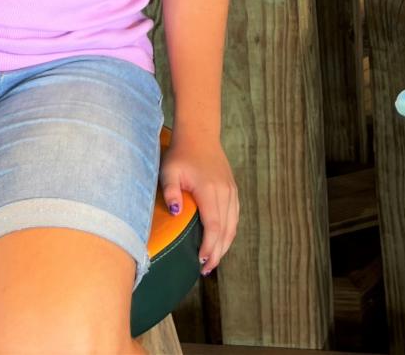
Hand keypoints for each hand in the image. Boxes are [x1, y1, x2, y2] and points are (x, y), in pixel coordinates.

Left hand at [159, 134, 238, 275]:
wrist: (199, 134)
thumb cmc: (181, 154)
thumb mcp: (169, 171)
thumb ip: (171, 192)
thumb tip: (176, 214)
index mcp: (210, 190)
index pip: (214, 226)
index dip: (210, 247)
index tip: (202, 262)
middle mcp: (224, 192)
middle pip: (226, 229)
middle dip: (217, 252)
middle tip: (206, 270)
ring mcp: (231, 190)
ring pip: (233, 224)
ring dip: (225, 244)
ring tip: (213, 260)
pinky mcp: (232, 188)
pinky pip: (235, 215)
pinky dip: (230, 231)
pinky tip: (222, 240)